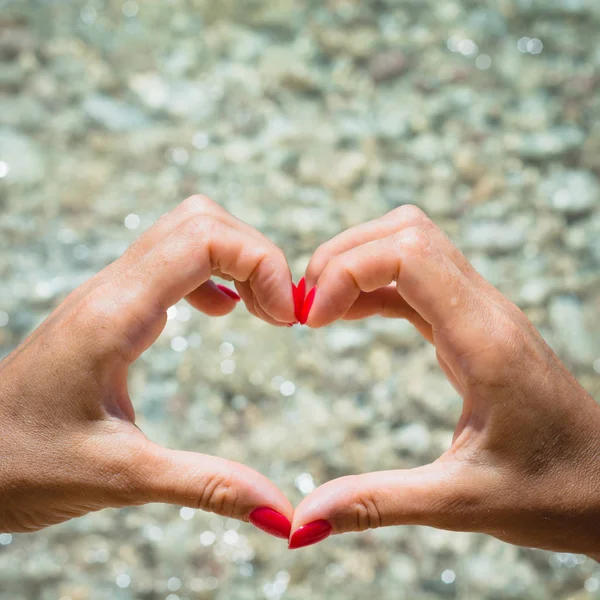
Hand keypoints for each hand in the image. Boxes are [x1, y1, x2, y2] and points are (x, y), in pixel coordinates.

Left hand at [0, 196, 294, 537]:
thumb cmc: (23, 466)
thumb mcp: (121, 479)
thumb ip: (207, 487)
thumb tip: (280, 514)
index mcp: (114, 316)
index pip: (203, 239)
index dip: (261, 262)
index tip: (288, 318)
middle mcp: (112, 289)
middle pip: (201, 221)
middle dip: (256, 255)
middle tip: (283, 313)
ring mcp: (110, 293)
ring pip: (186, 234)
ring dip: (237, 260)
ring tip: (266, 311)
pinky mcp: (112, 307)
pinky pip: (172, 263)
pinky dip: (213, 274)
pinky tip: (224, 312)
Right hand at [290, 205, 599, 554]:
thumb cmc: (551, 493)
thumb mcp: (460, 505)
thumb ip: (376, 504)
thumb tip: (300, 520)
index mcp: (485, 341)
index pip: (410, 253)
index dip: (348, 270)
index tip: (312, 320)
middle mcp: (486, 311)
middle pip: (407, 233)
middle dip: (345, 256)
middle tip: (306, 306)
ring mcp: (482, 313)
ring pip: (413, 245)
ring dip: (358, 264)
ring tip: (319, 309)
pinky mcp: (475, 325)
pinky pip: (418, 281)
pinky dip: (375, 285)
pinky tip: (349, 314)